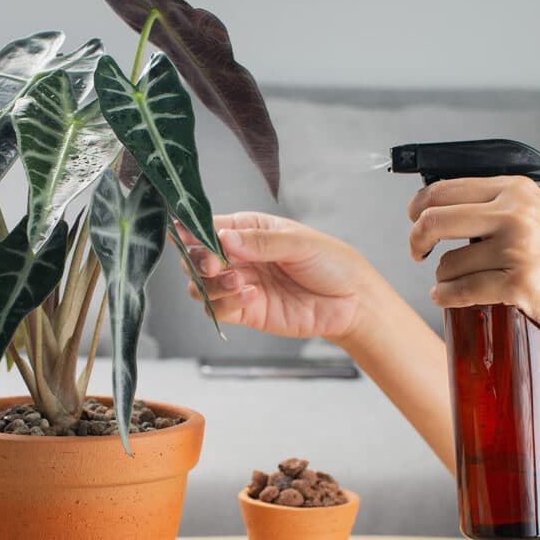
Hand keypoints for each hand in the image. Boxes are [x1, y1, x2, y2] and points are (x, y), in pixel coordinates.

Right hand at [175, 212, 374, 340]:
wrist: (352, 301)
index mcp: (249, 229)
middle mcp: (239, 257)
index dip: (194, 231)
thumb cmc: (332, 263)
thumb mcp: (299, 243)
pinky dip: (227, 303)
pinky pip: (219, 310)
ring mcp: (240, 284)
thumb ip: (260, 242)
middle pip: (197, 258)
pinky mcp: (246, 311)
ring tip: (240, 281)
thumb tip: (225, 238)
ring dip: (213, 284)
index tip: (187, 235)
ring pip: (201, 286)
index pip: (210, 227)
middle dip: (199, 261)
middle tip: (214, 264)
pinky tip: (251, 295)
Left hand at [407, 175, 539, 342]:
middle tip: (418, 253)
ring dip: (442, 278)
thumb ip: (498, 206)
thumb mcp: (538, 213)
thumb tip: (441, 210)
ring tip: (453, 284)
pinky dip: (447, 297)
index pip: (443, 189)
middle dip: (416, 240)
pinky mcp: (521, 284)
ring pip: (448, 263)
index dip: (418, 208)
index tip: (414, 222)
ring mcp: (518, 249)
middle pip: (434, 221)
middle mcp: (515, 214)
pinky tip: (446, 299)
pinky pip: (463, 291)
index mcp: (515, 190)